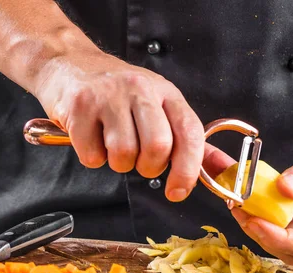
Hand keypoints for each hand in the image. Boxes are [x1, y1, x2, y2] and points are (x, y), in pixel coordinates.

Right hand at [35, 52, 203, 201]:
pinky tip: (92, 137)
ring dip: (120, 163)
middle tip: (140, 160)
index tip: (179, 190)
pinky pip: (92, 155)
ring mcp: (108, 96)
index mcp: (167, 93)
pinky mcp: (80, 106)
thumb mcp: (160, 107)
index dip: (188, 169)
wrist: (69, 63)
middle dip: (149, 167)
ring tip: (113, 144)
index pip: (189, 133)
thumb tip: (223, 171)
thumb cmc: (119, 93)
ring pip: (124, 154)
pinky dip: (93, 157)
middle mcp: (141, 89)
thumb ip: (190, 142)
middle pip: (158, 147)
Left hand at [231, 121, 292, 265]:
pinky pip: (284, 223)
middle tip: (241, 213)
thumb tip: (282, 189)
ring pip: (286, 240)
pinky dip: (266, 214)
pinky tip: (251, 201)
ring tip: (241, 206)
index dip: (280, 238)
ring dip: (262, 226)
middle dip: (266, 235)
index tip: (255, 222)